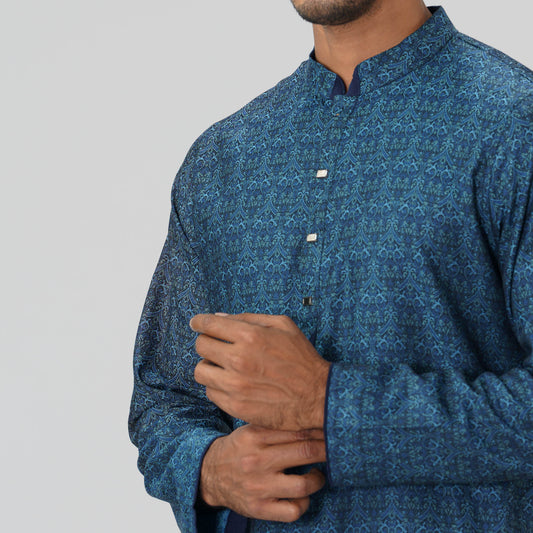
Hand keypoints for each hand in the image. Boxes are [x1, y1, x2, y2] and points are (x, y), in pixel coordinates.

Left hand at [191, 313, 330, 430]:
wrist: (317, 396)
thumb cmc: (301, 358)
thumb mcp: (283, 325)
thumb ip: (250, 318)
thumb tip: (218, 317)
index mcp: (250, 335)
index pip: (208, 324)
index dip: (199, 322)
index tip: (197, 323)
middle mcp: (238, 359)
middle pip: (201, 346)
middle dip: (207, 342)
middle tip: (216, 345)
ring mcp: (235, 385)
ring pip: (200, 371)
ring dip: (209, 366)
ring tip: (222, 366)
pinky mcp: (235, 405)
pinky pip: (210, 392)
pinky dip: (217, 386)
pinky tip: (231, 383)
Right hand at [199, 424, 326, 521]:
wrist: (210, 474)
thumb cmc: (239, 448)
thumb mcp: (251, 429)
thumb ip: (276, 425)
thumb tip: (312, 419)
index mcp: (256, 435)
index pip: (297, 430)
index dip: (319, 430)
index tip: (331, 428)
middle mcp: (258, 460)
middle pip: (304, 452)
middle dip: (326, 449)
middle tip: (334, 447)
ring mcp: (259, 486)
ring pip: (303, 484)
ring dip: (318, 479)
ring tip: (317, 474)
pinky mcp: (259, 508)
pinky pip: (293, 510)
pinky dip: (304, 503)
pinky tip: (302, 495)